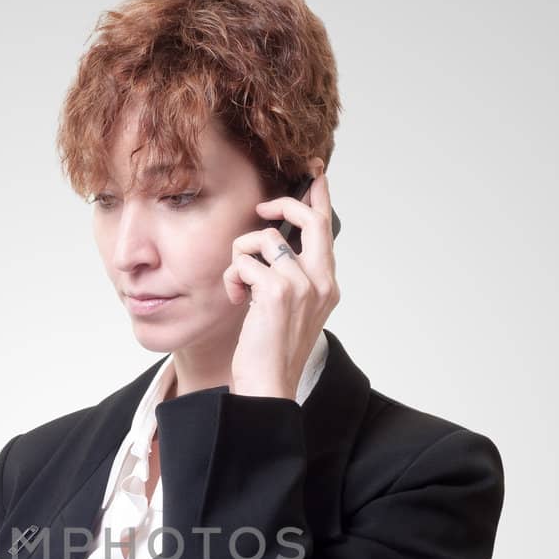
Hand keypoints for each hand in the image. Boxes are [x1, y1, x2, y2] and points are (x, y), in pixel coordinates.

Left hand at [224, 168, 339, 397]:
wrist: (268, 386)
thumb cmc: (272, 352)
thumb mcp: (289, 309)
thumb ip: (289, 277)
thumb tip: (271, 248)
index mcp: (327, 284)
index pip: (326, 229)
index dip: (320, 196)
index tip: (315, 172)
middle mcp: (321, 281)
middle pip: (308, 218)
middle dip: (282, 205)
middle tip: (262, 210)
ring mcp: (302, 285)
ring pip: (263, 239)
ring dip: (240, 259)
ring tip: (240, 289)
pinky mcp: (277, 292)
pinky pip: (243, 262)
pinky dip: (231, 279)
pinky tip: (236, 301)